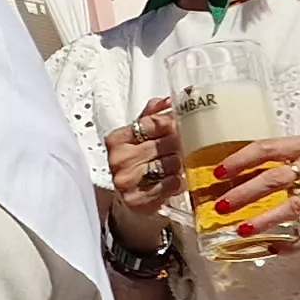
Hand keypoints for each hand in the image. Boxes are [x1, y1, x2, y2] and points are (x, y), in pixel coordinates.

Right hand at [102, 98, 184, 239]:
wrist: (130, 201)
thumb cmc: (138, 165)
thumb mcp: (140, 137)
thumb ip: (153, 115)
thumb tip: (172, 98)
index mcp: (116, 139)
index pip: (152, 122)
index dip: (171, 124)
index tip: (179, 127)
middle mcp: (118, 159)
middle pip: (164, 143)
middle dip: (179, 145)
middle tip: (183, 148)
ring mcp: (126, 181)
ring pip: (170, 163)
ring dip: (180, 164)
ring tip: (178, 166)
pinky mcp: (137, 201)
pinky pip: (170, 184)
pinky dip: (178, 182)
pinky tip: (177, 181)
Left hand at [204, 136, 299, 254]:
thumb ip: (288, 159)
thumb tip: (245, 173)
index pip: (267, 148)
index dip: (240, 160)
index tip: (218, 173)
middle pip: (275, 178)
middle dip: (245, 193)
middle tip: (222, 206)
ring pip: (294, 205)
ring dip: (265, 219)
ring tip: (243, 229)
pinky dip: (296, 243)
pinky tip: (278, 250)